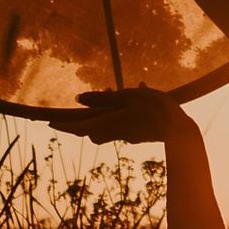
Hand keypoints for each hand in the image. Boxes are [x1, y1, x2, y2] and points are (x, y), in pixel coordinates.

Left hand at [41, 85, 198, 147]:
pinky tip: (130, 96)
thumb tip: (78, 100)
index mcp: (107, 123)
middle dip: (79, 122)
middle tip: (69, 115)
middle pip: (89, 130)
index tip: (50, 122)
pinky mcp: (135, 134)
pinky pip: (119, 124)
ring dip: (100, 115)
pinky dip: (117, 113)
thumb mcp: (127, 96)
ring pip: (104, 127)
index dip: (63, 125)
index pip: (78, 127)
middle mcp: (113, 132)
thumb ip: (103, 98)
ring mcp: (125, 135)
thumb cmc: (153, 108)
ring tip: (107, 93)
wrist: (178, 129)